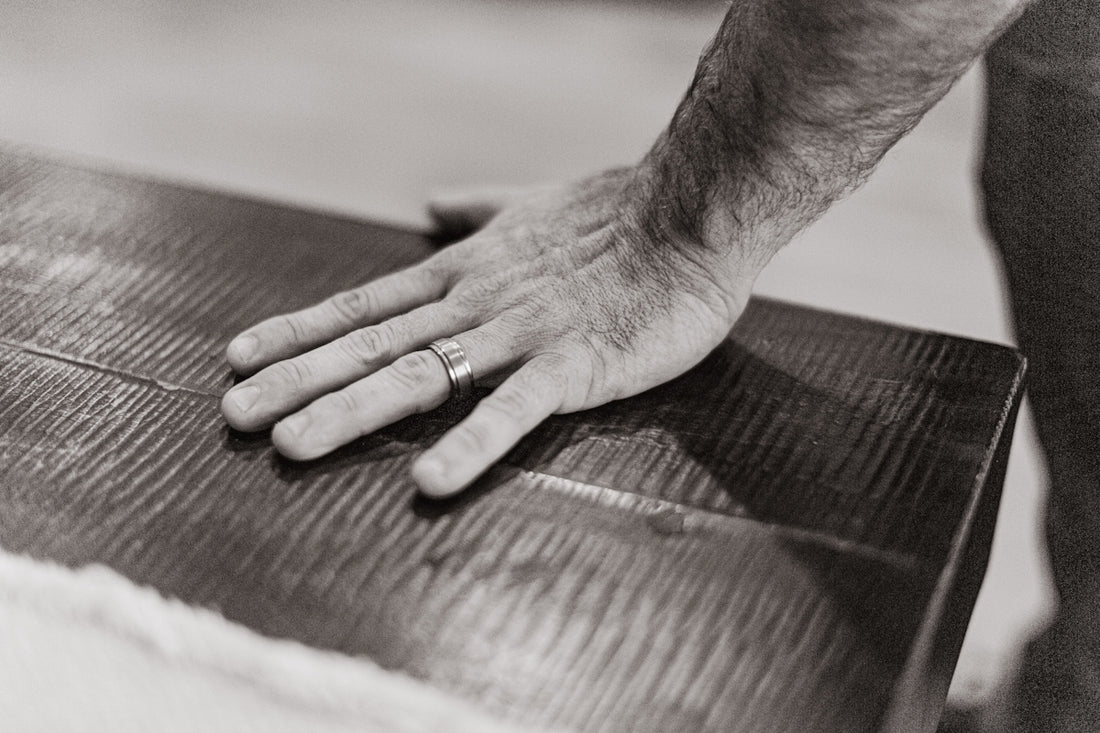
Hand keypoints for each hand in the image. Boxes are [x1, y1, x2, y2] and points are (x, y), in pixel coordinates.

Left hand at [220, 167, 754, 496]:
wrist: (692, 210)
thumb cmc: (619, 213)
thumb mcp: (531, 204)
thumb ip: (477, 208)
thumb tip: (430, 205)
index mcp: (466, 274)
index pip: (365, 305)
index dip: (301, 332)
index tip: (242, 358)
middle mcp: (476, 304)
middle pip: (372, 345)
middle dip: (298, 380)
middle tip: (233, 416)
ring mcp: (520, 335)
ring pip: (420, 375)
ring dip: (351, 410)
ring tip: (291, 446)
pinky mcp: (573, 365)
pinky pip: (512, 410)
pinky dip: (469, 443)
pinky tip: (428, 482)